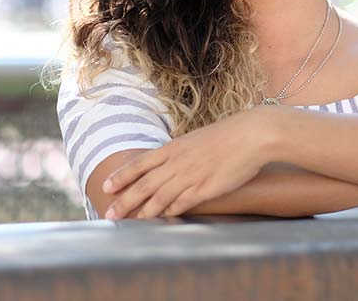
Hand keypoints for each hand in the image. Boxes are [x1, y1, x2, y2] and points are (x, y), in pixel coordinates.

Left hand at [101, 107, 272, 219]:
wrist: (251, 134)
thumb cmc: (228, 135)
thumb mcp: (197, 139)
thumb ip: (182, 151)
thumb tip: (171, 159)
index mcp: (174, 147)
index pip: (140, 163)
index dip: (121, 175)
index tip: (106, 185)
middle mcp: (178, 162)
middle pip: (144, 184)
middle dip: (124, 201)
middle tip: (109, 214)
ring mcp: (191, 175)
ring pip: (159, 197)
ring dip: (143, 212)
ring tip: (129, 224)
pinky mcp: (206, 188)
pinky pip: (182, 203)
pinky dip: (169, 212)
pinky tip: (161, 220)